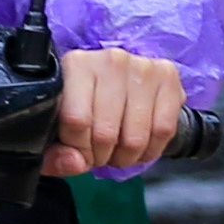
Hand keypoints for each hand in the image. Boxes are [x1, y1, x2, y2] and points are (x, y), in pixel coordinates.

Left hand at [39, 47, 184, 179]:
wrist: (116, 85)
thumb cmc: (83, 106)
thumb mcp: (57, 129)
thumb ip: (55, 153)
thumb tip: (75, 163)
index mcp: (76, 65)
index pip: (77, 121)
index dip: (78, 150)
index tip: (79, 153)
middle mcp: (111, 60)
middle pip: (106, 133)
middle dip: (102, 156)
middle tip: (100, 154)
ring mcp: (143, 66)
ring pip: (136, 138)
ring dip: (126, 156)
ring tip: (118, 150)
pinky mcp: (168, 77)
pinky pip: (163, 131)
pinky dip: (151, 150)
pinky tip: (141, 146)